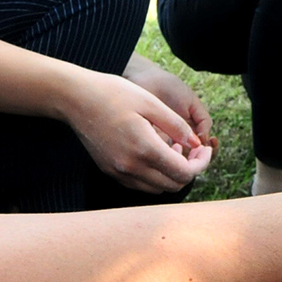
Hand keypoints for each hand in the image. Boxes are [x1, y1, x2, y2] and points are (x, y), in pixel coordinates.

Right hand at [60, 68, 213, 192]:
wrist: (75, 98)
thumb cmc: (114, 94)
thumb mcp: (152, 103)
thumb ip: (177, 126)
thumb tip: (196, 144)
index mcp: (145, 148)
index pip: (184, 172)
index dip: (201, 163)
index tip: (205, 149)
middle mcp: (131, 167)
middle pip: (173, 184)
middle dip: (189, 169)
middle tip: (192, 148)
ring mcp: (119, 172)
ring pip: (157, 188)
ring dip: (171, 173)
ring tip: (172, 147)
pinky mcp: (110, 171)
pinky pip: (140, 184)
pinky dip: (154, 175)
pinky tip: (154, 152)